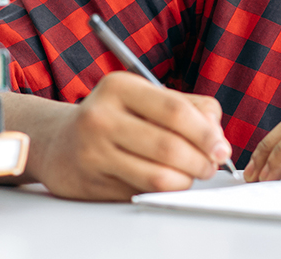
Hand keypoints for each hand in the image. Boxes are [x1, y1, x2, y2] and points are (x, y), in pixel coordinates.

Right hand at [3, 73, 232, 199]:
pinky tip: (165, 180)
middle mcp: (101, 117)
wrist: (58, 142)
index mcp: (119, 87)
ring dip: (186, 180)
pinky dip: (162, 190)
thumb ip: (189, 108)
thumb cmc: (114, 117)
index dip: (206, 133)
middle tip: (210, 165)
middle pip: (169, 147)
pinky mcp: (90, 184)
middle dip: (200, 161)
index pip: (175, 111)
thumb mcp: (146, 97)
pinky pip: (141, 192)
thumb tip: (218, 137)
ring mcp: (93, 152)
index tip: (222, 148)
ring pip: (157, 176)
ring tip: (192, 175)